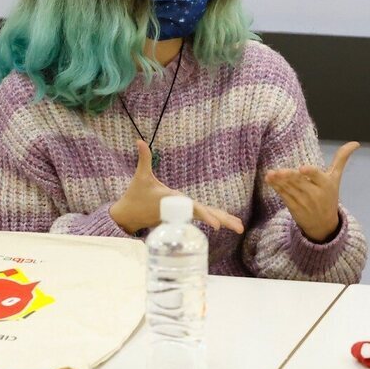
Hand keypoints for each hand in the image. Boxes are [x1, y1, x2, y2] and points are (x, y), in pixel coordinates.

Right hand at [109, 140, 244, 234]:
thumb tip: (139, 140)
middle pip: (206, 214)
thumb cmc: (135, 195)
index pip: (193, 208)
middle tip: (239, 228)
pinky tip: (228, 221)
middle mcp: (181, 209)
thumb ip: (144, 159)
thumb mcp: (140, 176)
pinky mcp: (183, 216)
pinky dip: (215, 217)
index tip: (217, 226)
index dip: (205, 215)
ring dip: (223, 220)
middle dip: (222, 220)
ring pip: (206, 216)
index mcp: (173, 200)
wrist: (129, 216)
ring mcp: (183, 214)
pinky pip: (202, 216)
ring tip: (240, 227)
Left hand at [264, 142, 358, 242]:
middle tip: (280, 171)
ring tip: (271, 174)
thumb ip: (342, 159)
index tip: (302, 169)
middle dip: (290, 177)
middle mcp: (314, 193)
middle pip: (300, 183)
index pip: (318, 176)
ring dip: (279, 181)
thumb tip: (356, 143)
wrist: (323, 225)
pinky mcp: (293, 207)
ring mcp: (303, 201)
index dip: (310, 173)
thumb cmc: (329, 196)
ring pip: (290, 189)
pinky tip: (270, 179)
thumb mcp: (336, 178)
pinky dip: (276, 187)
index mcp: (326, 184)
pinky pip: (284, 195)